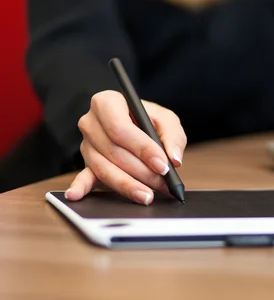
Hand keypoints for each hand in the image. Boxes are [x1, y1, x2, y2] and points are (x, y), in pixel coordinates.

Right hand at [65, 90, 186, 204]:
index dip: (142, 149)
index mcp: (107, 102)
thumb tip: (173, 159)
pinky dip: (81, 187)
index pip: (121, 129)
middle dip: (141, 171)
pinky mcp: (86, 164)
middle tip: (162, 183)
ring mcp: (86, 145)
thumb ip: (172, 136)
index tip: (162, 165)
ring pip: (104, 168)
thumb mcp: (165, 119)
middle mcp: (91, 122)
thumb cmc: (149, 120)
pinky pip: (84, 177)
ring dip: (127, 185)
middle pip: (113, 151)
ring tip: (147, 196)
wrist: (135, 125)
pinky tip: (75, 195)